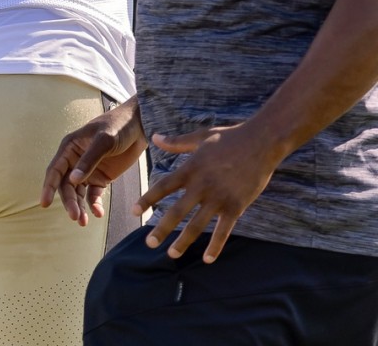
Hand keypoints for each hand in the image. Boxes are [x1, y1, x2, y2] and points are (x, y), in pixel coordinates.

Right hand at [41, 97, 146, 224]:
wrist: (141, 126)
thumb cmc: (118, 126)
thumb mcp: (104, 141)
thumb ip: (89, 160)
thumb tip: (73, 180)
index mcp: (69, 148)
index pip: (54, 170)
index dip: (48, 187)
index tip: (45, 203)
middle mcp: (75, 160)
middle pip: (66, 185)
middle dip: (69, 202)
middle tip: (76, 217)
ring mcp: (88, 170)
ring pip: (78, 192)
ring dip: (79, 206)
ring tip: (83, 222)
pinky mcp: (101, 177)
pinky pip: (93, 194)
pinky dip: (94, 204)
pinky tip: (98, 213)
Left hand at [136, 122, 278, 262]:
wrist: (262, 142)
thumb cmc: (230, 138)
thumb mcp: (200, 137)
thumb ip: (176, 142)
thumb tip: (154, 137)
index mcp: (190, 169)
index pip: (163, 187)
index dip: (147, 200)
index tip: (134, 211)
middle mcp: (201, 186)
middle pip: (176, 212)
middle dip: (162, 229)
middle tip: (149, 244)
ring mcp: (219, 198)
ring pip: (197, 224)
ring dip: (184, 241)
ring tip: (172, 254)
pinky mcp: (236, 206)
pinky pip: (224, 230)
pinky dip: (215, 245)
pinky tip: (207, 259)